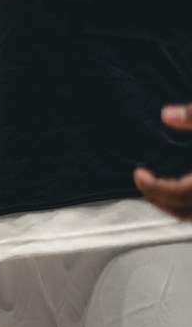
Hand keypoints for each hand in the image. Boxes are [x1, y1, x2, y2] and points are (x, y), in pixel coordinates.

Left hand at [135, 103, 191, 220]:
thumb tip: (165, 114)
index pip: (179, 193)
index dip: (155, 188)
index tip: (138, 174)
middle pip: (184, 212)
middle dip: (159, 200)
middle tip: (142, 182)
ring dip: (173, 205)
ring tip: (156, 187)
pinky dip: (187, 204)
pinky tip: (177, 186)